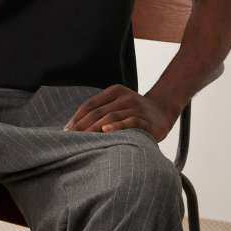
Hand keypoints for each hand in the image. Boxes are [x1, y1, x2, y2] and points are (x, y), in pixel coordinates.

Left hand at [63, 84, 180, 142]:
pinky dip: (117, 127)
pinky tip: (106, 131)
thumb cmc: (134, 111)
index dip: (77, 117)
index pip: (91, 104)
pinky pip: (130, 122)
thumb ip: (102, 110)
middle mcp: (125, 97)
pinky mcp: (146, 120)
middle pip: (98, 111)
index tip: (67, 130)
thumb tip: (76, 126)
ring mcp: (136, 108)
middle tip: (71, 138)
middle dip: (82, 125)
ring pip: (111, 116)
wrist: (163, 110)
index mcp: (115, 91)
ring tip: (83, 138)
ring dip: (95, 128)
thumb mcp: (118, 104)